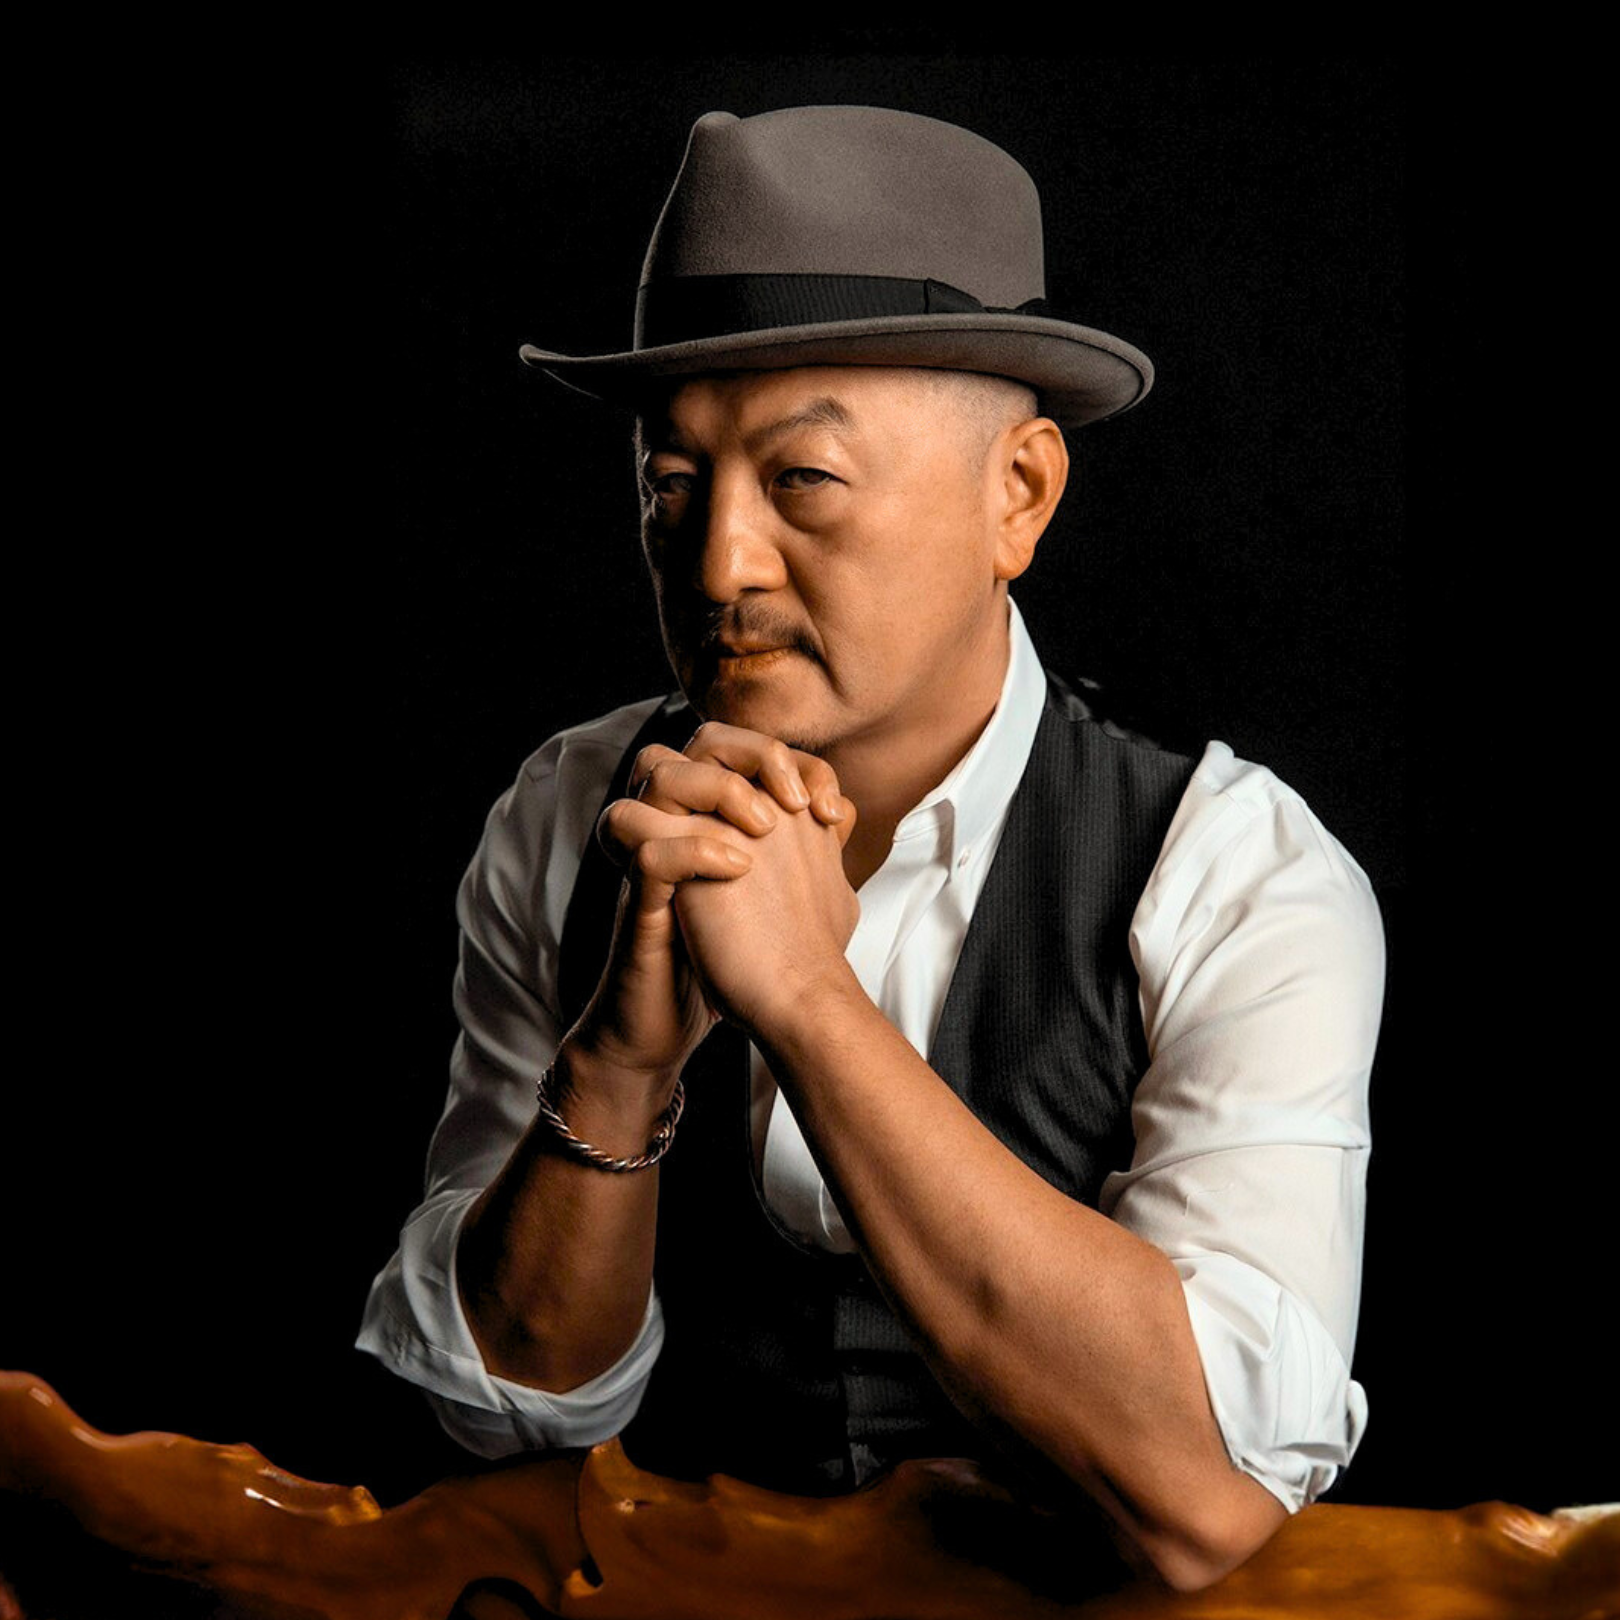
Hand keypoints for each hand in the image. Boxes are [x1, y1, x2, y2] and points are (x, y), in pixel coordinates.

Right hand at [570, 726, 848, 1081]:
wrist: (673, 1024)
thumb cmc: (726, 963)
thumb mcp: (777, 895)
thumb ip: (803, 852)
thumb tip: (843, 814)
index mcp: (707, 819)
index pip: (737, 746)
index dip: (787, 759)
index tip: (828, 807)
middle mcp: (675, 826)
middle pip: (695, 741)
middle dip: (750, 754)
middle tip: (793, 802)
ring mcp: (652, 858)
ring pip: (656, 772)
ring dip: (718, 789)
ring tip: (763, 829)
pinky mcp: (639, 903)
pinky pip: (648, 851)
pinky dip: (696, 849)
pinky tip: (739, 870)